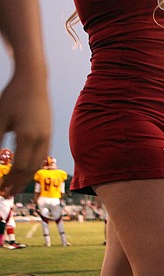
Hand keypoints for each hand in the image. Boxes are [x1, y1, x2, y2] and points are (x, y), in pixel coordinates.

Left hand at [0, 71, 50, 196]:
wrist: (33, 80)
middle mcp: (40, 139)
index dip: (9, 181)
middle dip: (17, 183)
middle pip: (30, 169)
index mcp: (27, 136)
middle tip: (6, 194)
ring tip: (15, 186)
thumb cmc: (12, 96)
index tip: (0, 190)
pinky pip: (42, 155)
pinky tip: (25, 170)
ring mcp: (47, 136)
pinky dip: (33, 166)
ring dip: (26, 177)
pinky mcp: (48, 133)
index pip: (19, 166)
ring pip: (38, 164)